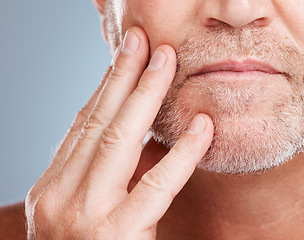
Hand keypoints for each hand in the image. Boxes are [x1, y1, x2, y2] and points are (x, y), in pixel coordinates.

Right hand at [25, 26, 213, 238]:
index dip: (106, 86)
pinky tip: (201, 125)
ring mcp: (85, 215)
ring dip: (145, 97)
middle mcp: (61, 194)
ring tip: (166, 62)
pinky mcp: (115, 236)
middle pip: (99, 121)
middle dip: (124, 77)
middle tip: (145, 42)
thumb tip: (125, 131)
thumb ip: (97, 172)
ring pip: (119, 141)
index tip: (125, 56)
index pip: (83, 124)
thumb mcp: (79, 208)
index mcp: (53, 185)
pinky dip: (181, 153)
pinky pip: (155, 186)